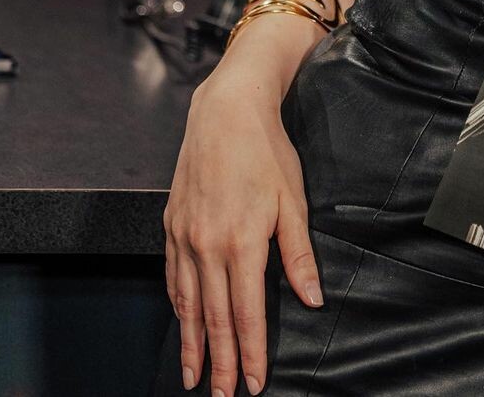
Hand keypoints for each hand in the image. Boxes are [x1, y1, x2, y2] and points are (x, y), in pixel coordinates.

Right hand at [162, 75, 323, 395]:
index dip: (251, 352)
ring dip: (193, 344)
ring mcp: (185, 236)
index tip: (254, 383)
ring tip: (195, 377)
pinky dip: (177, 306)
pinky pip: (173, 277)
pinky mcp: (171, 225)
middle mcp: (207, 246)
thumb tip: (312, 298)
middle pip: (213, 318)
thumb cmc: (267, 152)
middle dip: (220, 362)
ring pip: (187, 303)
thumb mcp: (294, 201)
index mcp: (242, 242)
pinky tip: (182, 323)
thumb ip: (299, 254)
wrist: (226, 112)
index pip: (247, 312)